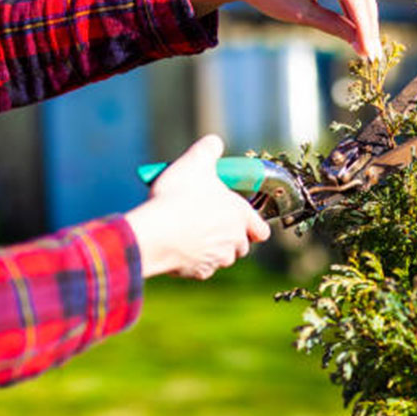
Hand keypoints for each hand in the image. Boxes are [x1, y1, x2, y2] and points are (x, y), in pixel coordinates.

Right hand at [125, 135, 269, 279]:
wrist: (155, 233)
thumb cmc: (179, 197)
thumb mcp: (195, 162)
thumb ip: (209, 149)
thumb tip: (214, 142)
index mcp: (241, 216)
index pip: (261, 229)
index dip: (253, 225)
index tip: (239, 218)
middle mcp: (235, 241)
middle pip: (241, 244)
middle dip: (228, 235)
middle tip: (208, 220)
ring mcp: (218, 259)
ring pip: (220, 257)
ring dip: (210, 247)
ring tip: (189, 231)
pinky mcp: (199, 273)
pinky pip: (200, 267)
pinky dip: (192, 259)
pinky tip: (178, 245)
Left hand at [187, 0, 380, 58]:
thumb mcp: (301, 14)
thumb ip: (334, 27)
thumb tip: (360, 45)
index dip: (364, 26)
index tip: (368, 51)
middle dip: (369, 21)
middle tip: (373, 51)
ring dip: (366, 14)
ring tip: (368, 42)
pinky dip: (355, 4)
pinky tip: (358, 27)